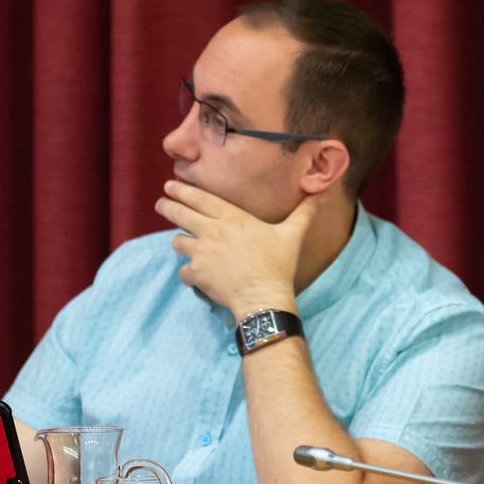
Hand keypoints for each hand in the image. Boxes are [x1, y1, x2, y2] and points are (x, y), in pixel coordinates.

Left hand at [154, 180, 325, 315]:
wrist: (263, 296)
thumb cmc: (278, 265)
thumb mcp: (292, 235)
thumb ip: (304, 213)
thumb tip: (322, 194)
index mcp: (232, 217)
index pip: (200, 198)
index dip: (182, 190)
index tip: (169, 186)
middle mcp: (212, 231)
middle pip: (180, 214)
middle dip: (167, 206)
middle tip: (160, 204)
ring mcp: (202, 252)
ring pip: (178, 242)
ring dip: (180, 242)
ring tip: (183, 244)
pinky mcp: (197, 273)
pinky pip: (183, 271)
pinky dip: (188, 273)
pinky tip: (195, 275)